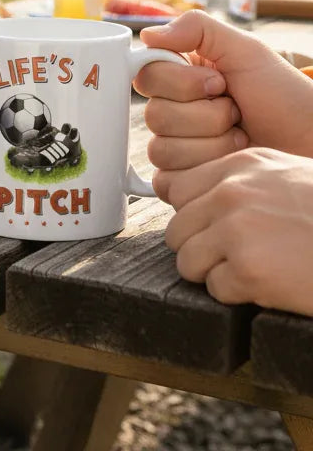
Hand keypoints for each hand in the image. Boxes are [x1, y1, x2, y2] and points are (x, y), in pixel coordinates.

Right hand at [137, 11, 312, 198]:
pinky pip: (169, 179)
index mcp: (181, 78)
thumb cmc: (286, 99)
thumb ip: (196, 29)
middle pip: (154, 115)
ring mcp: (177, 147)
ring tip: (240, 138)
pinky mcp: (185, 181)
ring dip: (212, 143)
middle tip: (237, 112)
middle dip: (207, 116)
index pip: (146, 76)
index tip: (219, 83)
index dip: (181, 84)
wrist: (311, 142)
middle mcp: (174, 111)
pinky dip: (207, 169)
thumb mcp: (246, 51)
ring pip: (163, 149)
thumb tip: (147, 34)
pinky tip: (230, 161)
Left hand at [163, 148, 312, 313]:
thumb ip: (239, 180)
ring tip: (251, 272)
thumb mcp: (286, 174)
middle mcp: (231, 193)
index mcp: (238, 166)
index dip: (192, 216)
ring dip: (214, 274)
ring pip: (188, 262)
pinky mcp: (249, 270)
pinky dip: (237, 295)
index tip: (211, 229)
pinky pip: (215, 289)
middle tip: (235, 259)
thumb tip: (191, 197)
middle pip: (177, 230)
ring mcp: (237, 231)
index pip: (176, 190)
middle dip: (201, 249)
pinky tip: (268, 286)